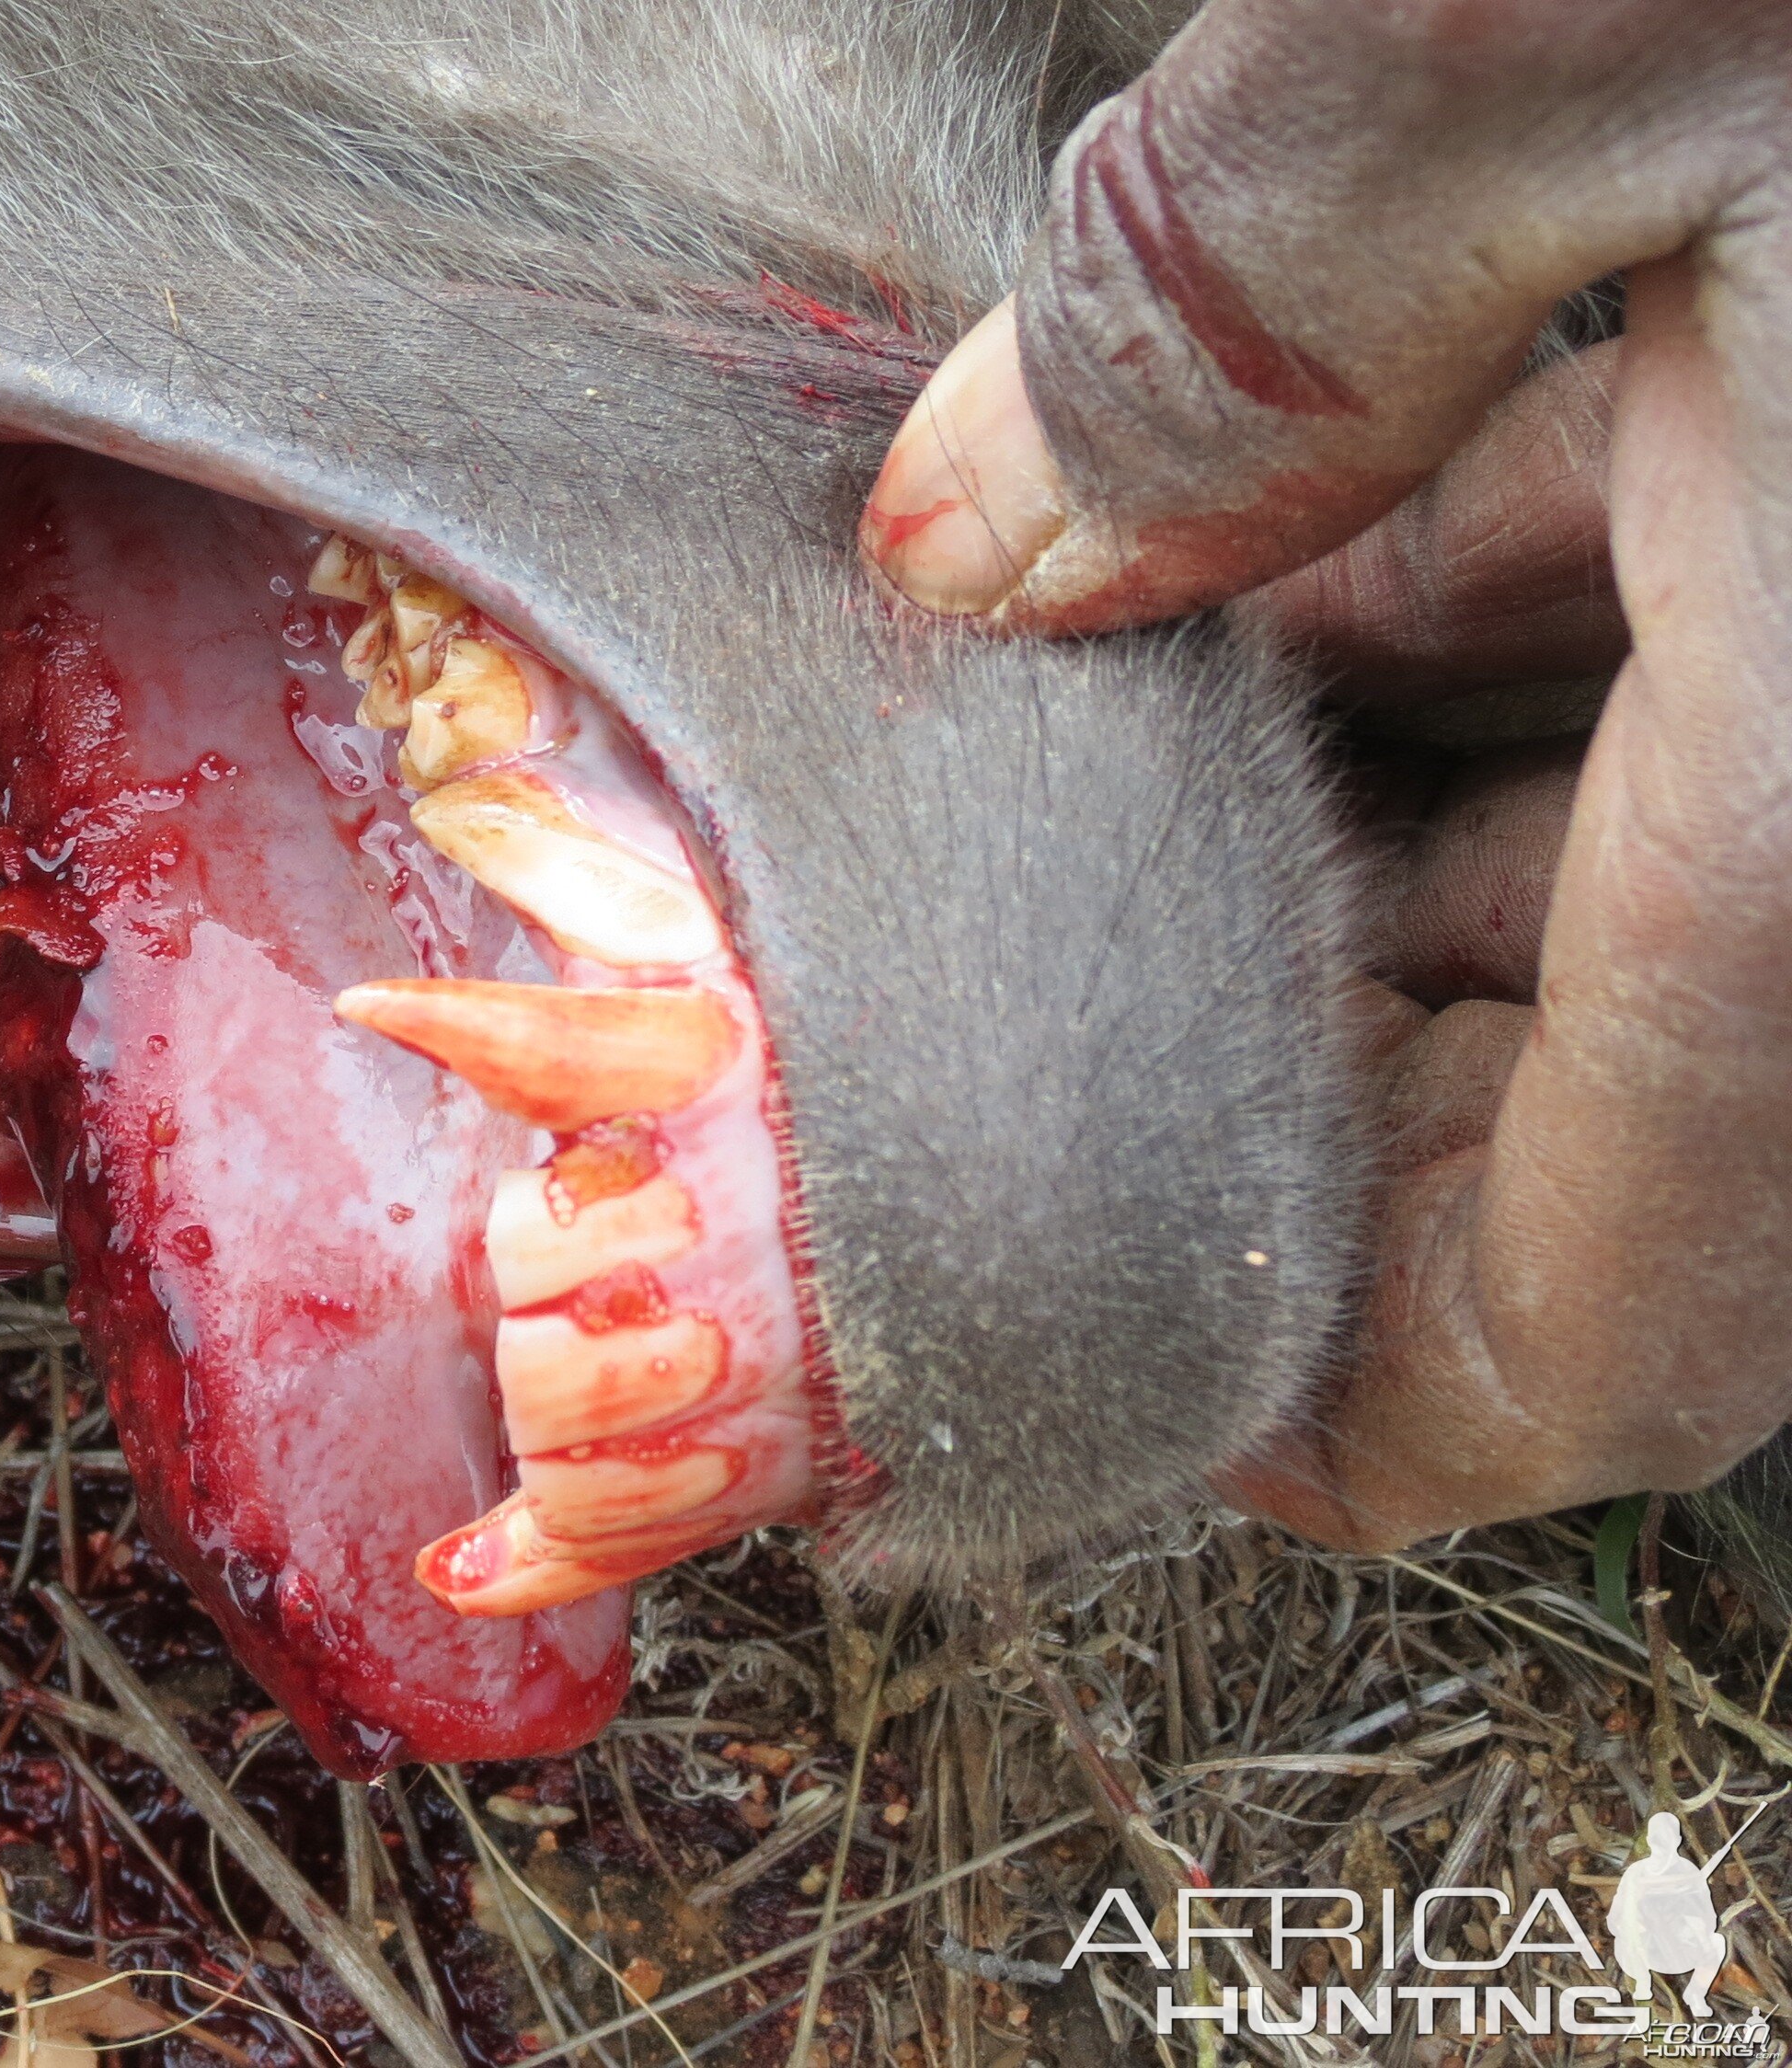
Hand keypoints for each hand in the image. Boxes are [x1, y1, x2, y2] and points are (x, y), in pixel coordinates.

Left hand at [855, 0, 1791, 1548]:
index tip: (1128, 1370)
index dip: (1349, 1410)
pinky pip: (1779, 709)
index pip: (1607, 1334)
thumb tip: (985, 541)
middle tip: (1048, 942)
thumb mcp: (1561, 16)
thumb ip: (1235, 320)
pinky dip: (1580, 655)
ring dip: (1434, 845)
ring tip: (1154, 698)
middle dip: (1341, 1056)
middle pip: (1647, 1140)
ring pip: (1715, 922)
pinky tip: (1368, 521)